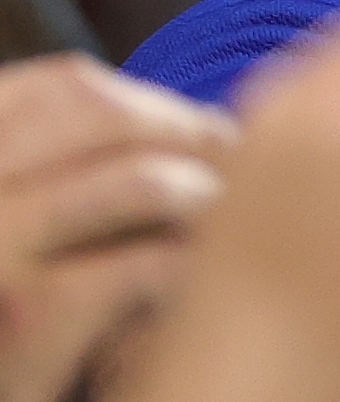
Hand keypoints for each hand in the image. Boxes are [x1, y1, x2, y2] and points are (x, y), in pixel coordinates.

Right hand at [0, 55, 232, 401]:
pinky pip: (151, 262)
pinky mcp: (27, 314)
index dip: (151, 104)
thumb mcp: (11, 238)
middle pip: (105, 116)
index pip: (59, 88)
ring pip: (141, 181)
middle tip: (253, 177)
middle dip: (195, 137)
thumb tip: (180, 141)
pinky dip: (199, 268)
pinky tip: (218, 296)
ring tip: (243, 237)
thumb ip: (49, 184)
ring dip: (212, 201)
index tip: (203, 135)